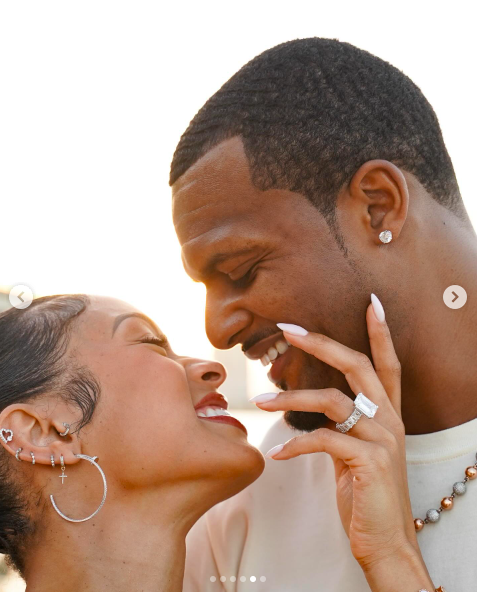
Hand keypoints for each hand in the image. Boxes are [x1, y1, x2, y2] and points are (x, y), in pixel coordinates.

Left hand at [251, 297, 419, 570]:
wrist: (385, 544)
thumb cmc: (365, 496)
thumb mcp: (353, 453)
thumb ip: (339, 426)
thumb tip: (307, 406)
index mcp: (387, 415)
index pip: (388, 364)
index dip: (380, 333)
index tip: (370, 303)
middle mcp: (390, 420)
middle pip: (357, 366)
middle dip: (322, 343)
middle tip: (287, 329)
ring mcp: (383, 439)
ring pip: (332, 400)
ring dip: (291, 398)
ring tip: (259, 402)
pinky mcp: (370, 462)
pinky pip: (324, 440)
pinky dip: (295, 445)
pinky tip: (276, 454)